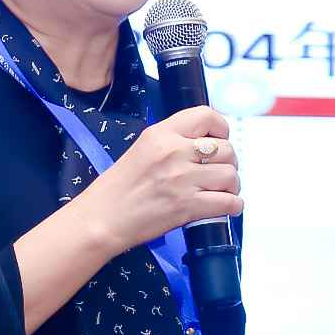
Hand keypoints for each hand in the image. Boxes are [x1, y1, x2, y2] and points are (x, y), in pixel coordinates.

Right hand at [77, 105, 240, 256]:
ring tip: (222, 191)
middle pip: (226, 149)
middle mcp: (173, 152)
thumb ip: (173, 141)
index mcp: (161, 134)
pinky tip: (225, 206)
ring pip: (230, 175)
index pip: (207, 116)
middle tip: (219, 173)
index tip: (220, 140)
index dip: (222, 129)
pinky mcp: (187, 206)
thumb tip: (206, 142)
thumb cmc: (118, 188)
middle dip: (229, 163)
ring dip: (232, 185)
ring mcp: (182, 180)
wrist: (102, 218)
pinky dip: (233, 205)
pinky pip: (228, 202)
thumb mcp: (143, 149)